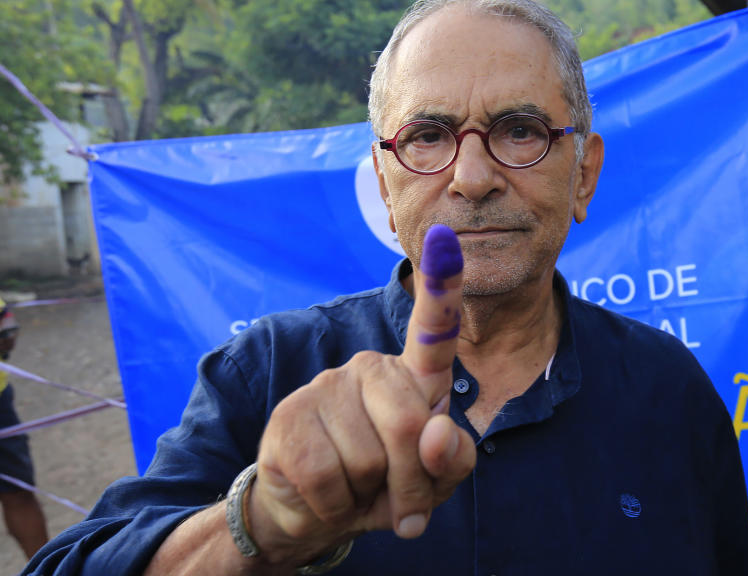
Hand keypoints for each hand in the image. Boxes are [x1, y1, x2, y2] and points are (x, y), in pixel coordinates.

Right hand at [249, 225, 475, 565]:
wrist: (313, 515)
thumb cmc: (384, 486)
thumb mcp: (433, 483)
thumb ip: (452, 460)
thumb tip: (435, 433)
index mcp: (413, 377)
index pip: (433, 327)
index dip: (441, 284)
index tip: (444, 236)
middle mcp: (370, 368)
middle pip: (410, 427)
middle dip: (412, 484)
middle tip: (400, 505)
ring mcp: (326, 386)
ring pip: (368, 459)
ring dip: (368, 496)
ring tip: (356, 488)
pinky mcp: (290, 417)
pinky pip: (329, 478)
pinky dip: (336, 507)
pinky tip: (327, 496)